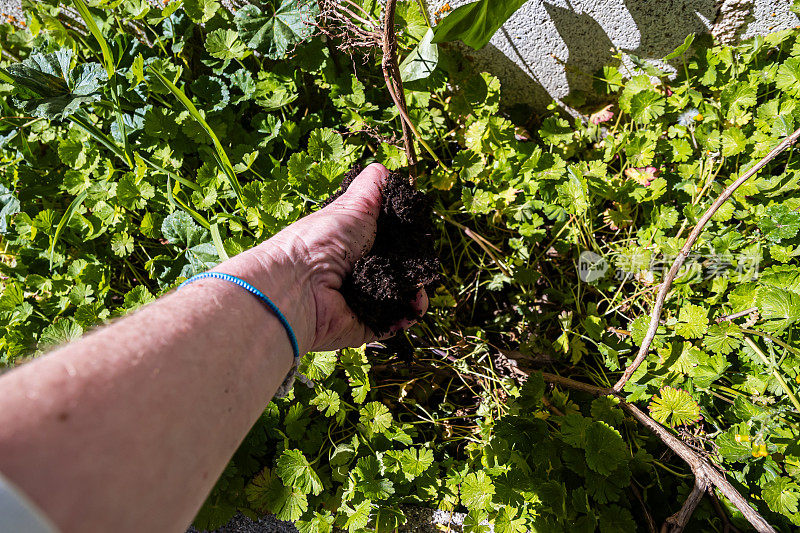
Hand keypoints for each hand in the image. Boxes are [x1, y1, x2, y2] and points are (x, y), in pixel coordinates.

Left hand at [221, 163, 427, 353]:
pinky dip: (407, 315)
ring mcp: (361, 300)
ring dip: (415, 291)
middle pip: (397, 267)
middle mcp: (356, 272)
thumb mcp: (352, 204)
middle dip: (414, 264)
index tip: (418, 231)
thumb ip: (373, 188)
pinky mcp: (365, 325)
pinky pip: (394, 322)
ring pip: (401, 295)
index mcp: (352, 244)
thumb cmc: (321, 240)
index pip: (386, 239)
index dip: (405, 235)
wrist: (297, 286)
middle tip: (421, 259)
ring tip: (417, 286)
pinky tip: (414, 304)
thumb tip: (385, 170)